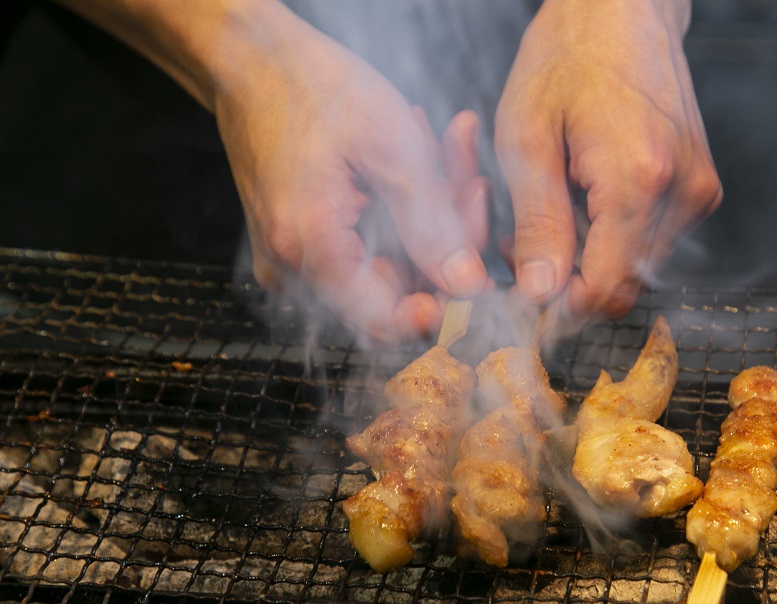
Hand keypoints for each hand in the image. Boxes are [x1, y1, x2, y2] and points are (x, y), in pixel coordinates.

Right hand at [55, 0, 488, 342]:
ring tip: (440, 153)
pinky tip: (411, 164)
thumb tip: (467, 287)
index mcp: (310, 247)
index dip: (442, 307)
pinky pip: (365, 245)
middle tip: (469, 178)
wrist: (249, 59)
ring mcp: (293, 256)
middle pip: (394, 288)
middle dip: (444, 239)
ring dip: (426, 217)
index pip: (386, 322)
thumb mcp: (392, 147)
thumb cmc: (312, 87)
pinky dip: (398, 212)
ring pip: (387, 263)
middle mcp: (293, 266)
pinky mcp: (300, 242)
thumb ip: (432, 226)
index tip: (477, 273)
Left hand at [495, 0, 721, 318]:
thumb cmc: (566, 58)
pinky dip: (611, 240)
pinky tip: (579, 206)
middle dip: (567, 285)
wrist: (623, 9)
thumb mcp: (527, 139)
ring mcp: (698, 192)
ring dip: (587, 263)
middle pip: (624, 287)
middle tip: (518, 250)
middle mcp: (683, 194)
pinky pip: (651, 242)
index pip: (607, 290)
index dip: (559, 307)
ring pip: (637, 269)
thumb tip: (541, 295)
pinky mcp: (700, 188)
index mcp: (638, 180)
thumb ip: (538, 225)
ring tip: (545, 218)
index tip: (520, 295)